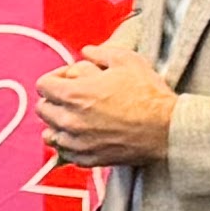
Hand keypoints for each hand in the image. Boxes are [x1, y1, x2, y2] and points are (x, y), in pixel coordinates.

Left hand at [35, 41, 176, 167]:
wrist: (167, 128)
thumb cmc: (149, 95)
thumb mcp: (127, 60)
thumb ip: (100, 52)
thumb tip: (87, 51)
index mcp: (75, 94)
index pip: (42, 85)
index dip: (55, 78)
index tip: (68, 78)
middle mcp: (70, 120)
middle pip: (43, 109)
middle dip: (54, 99)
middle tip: (73, 96)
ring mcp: (77, 142)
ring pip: (50, 133)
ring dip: (59, 123)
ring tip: (77, 116)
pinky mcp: (87, 158)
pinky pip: (65, 152)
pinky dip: (70, 143)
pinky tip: (85, 134)